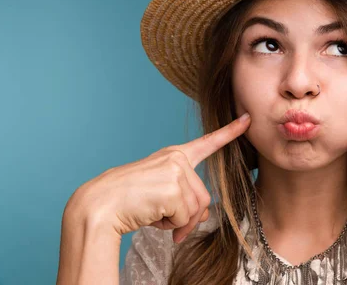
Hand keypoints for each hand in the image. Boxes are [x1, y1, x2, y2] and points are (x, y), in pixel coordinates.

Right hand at [69, 112, 250, 242]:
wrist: (99, 206)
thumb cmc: (127, 201)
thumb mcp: (160, 194)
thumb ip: (184, 197)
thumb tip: (204, 217)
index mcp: (173, 156)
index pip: (207, 143)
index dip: (230, 132)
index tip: (247, 119)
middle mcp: (177, 159)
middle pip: (203, 197)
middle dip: (189, 218)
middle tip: (169, 224)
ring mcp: (175, 171)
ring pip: (196, 210)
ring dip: (178, 224)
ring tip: (155, 216)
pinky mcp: (173, 187)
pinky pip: (185, 218)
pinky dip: (171, 227)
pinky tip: (152, 216)